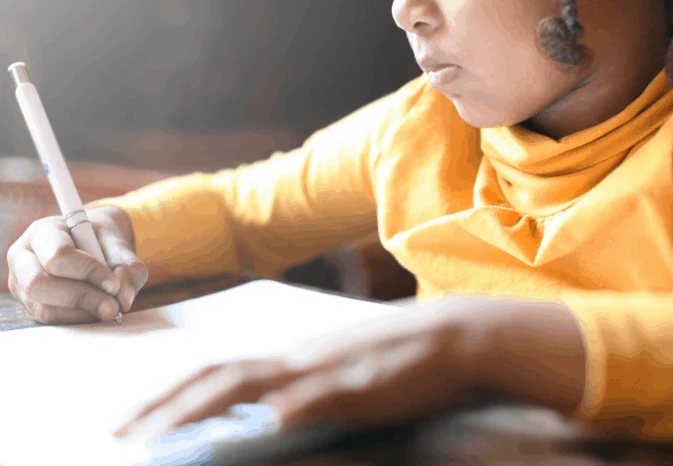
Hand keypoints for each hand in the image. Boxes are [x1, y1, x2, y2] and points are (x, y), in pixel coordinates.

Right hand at [7, 205, 147, 324]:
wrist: (90, 242)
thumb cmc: (99, 238)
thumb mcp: (117, 241)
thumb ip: (126, 264)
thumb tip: (123, 298)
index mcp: (42, 231)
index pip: (58, 255)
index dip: (88, 272)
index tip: (114, 284)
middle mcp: (23, 257)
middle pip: (40, 284)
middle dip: (81, 297)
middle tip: (113, 305)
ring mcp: (21, 284)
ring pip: (43, 308)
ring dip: (81, 312)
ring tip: (109, 308)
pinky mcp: (29, 305)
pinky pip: (49, 321)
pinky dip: (77, 319)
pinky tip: (95, 311)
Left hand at [115, 296, 584, 440]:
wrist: (455, 336)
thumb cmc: (399, 359)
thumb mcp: (340, 377)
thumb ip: (300, 392)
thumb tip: (261, 416)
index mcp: (292, 358)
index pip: (218, 371)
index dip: (170, 392)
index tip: (132, 417)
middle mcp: (297, 359)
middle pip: (218, 376)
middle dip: (164, 404)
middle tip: (120, 431)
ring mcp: (324, 370)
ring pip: (252, 384)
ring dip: (201, 407)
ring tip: (160, 433)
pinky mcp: (359, 385)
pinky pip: (316, 397)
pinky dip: (287, 408)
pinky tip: (266, 423)